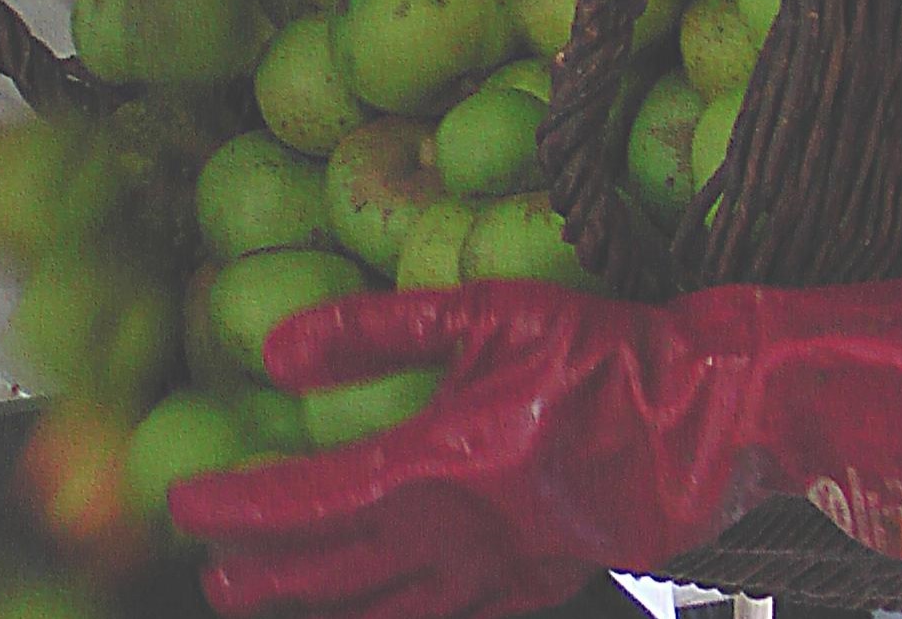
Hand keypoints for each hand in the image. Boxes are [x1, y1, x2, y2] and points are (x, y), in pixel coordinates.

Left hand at [169, 270, 901, 618]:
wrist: (716, 409)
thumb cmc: (607, 351)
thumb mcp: (489, 312)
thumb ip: (377, 332)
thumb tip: (273, 355)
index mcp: (439, 464)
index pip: (308, 501)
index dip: (237, 506)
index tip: (184, 501)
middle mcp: (459, 534)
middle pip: (331, 573)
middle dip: (260, 571)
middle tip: (210, 564)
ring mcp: (502, 570)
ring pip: (384, 612)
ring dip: (314, 607)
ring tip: (263, 601)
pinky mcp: (543, 583)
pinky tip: (387, 616)